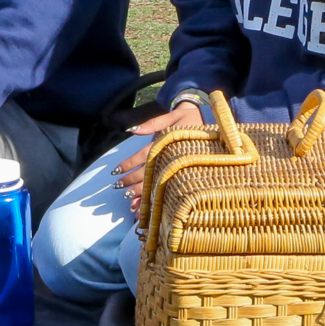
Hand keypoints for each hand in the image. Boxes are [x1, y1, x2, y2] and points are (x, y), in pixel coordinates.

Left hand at [117, 102, 206, 218]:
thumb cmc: (187, 119)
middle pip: (148, 173)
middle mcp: (169, 158)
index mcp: (165, 144)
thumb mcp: (171, 117)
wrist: (209, 121)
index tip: (115, 171)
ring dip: (144, 195)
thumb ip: (152, 124)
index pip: (143, 156)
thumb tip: (132, 130)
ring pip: (158, 183)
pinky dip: (158, 198)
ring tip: (131, 205)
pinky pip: (168, 187)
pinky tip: (150, 208)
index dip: (129, 164)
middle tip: (119, 188)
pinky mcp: (181, 171)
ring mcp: (175, 166)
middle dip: (132, 182)